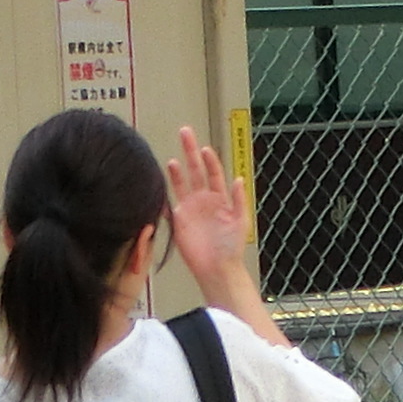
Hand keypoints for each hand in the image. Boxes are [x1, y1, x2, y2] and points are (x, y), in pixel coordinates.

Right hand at [167, 129, 256, 300]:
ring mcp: (190, 208)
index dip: (209, 160)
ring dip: (177, 171)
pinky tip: (162, 181)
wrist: (217, 268)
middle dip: (190, 151)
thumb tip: (239, 179)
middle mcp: (204, 200)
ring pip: (182, 183)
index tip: (204, 148)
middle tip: (185, 133)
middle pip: (196, 170)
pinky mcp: (179, 220)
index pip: (214, 173)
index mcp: (220, 198)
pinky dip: (166, 191)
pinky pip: (170, 202)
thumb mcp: (240, 221)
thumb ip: (238, 200)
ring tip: (172, 159)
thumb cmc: (231, 247)